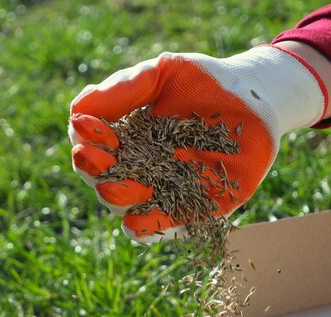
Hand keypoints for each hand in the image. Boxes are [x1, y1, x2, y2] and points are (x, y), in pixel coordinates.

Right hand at [69, 46, 326, 242]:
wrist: (254, 96)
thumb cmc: (203, 81)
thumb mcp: (161, 74)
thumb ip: (123, 90)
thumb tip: (77, 110)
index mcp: (125, 139)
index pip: (92, 147)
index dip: (85, 140)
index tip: (86, 127)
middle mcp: (139, 168)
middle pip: (103, 181)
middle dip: (94, 170)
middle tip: (92, 157)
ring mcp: (165, 190)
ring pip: (127, 207)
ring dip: (119, 197)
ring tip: (121, 185)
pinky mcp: (194, 209)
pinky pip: (163, 227)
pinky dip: (148, 227)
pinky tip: (140, 218)